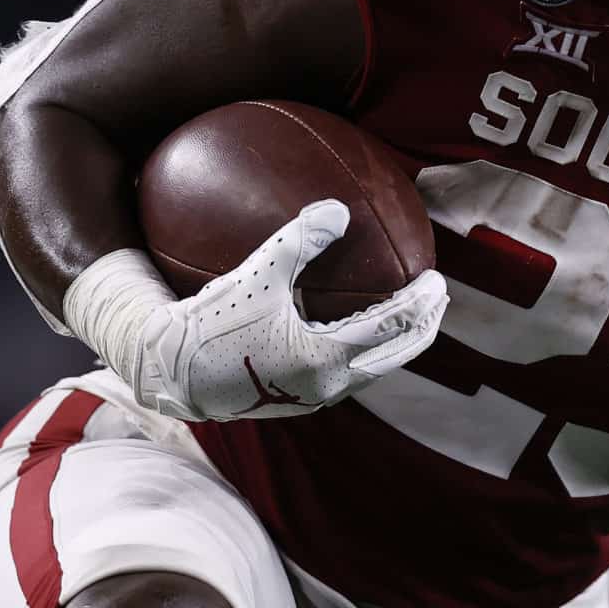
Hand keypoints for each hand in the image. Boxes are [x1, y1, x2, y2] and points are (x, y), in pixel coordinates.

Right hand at [133, 200, 446, 420]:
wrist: (169, 375)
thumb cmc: (209, 323)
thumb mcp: (256, 275)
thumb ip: (298, 240)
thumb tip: (337, 208)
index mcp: (325, 357)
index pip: (393, 327)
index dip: (422, 303)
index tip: (438, 278)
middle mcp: (327, 385)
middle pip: (395, 356)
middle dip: (422, 326)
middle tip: (439, 298)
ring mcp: (313, 398)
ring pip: (373, 370)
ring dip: (397, 343)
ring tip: (411, 317)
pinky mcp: (297, 401)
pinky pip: (348, 375)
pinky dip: (367, 351)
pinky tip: (359, 330)